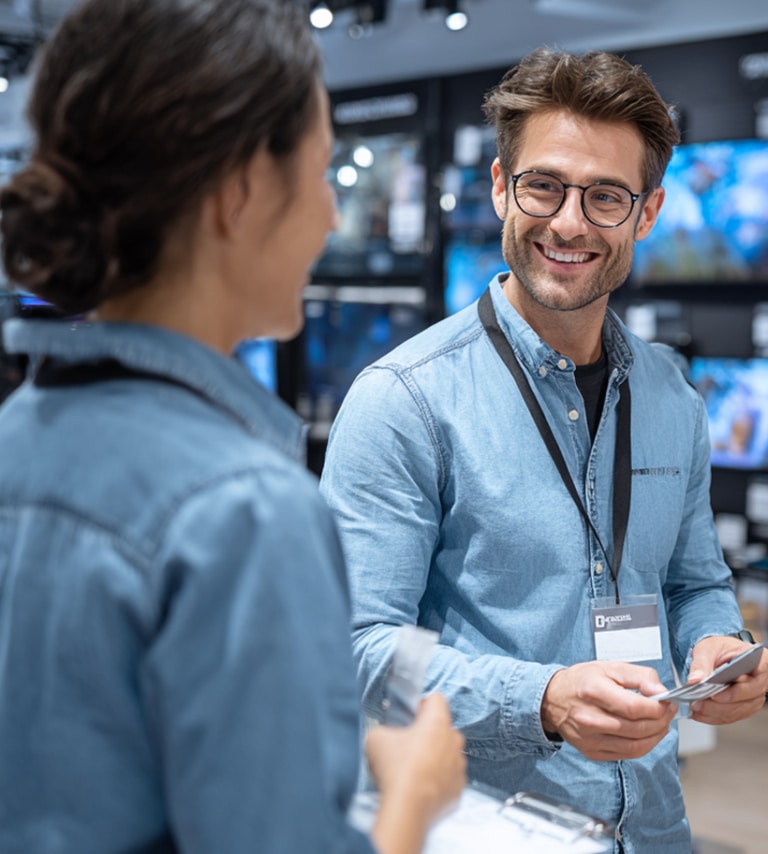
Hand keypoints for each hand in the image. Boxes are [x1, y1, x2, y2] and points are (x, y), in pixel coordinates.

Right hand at [366, 693, 465, 853]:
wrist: (406, 810)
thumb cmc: (395, 770)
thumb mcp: (375, 738)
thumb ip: (384, 729)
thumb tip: (384, 736)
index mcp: (437, 722)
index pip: (436, 699)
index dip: (420, 705)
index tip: (410, 717)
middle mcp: (454, 741)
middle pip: (443, 728)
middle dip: (427, 734)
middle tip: (406, 745)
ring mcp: (459, 767)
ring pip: (447, 754)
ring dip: (433, 758)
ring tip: (411, 770)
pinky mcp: (458, 791)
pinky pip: (448, 779)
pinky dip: (437, 781)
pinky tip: (419, 787)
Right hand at [541, 661, 676, 760]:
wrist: (552, 698)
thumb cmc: (582, 681)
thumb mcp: (610, 667)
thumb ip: (640, 676)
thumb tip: (662, 692)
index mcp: (594, 691)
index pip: (634, 708)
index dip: (657, 708)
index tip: (667, 703)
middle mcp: (589, 718)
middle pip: (637, 729)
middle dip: (660, 722)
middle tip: (667, 712)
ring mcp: (589, 738)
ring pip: (635, 747)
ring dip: (655, 737)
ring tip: (661, 724)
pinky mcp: (591, 751)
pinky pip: (626, 755)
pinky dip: (643, 747)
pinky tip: (647, 735)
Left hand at [687, 636, 767, 724]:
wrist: (718, 653)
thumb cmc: (719, 648)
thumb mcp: (708, 648)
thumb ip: (701, 663)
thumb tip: (695, 681)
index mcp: (761, 663)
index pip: (754, 680)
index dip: (736, 690)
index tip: (716, 695)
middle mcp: (761, 682)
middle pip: (745, 699)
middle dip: (720, 705)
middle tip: (698, 704)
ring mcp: (754, 696)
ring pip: (738, 710)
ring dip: (715, 713)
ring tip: (696, 708)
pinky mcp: (745, 706)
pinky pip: (732, 716)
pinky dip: (715, 716)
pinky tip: (700, 713)